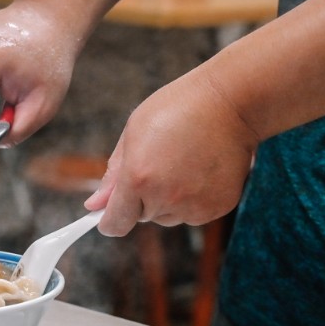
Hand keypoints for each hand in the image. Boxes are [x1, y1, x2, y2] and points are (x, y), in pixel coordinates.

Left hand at [86, 71, 258, 235]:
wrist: (230, 102)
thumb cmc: (177, 109)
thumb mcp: (133, 133)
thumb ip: (113, 175)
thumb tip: (94, 206)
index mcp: (138, 178)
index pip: (116, 223)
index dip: (110, 221)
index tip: (109, 216)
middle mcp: (165, 197)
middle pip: (143, 217)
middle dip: (143, 199)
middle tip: (160, 163)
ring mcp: (194, 205)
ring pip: (169, 216)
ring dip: (169, 200)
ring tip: (183, 164)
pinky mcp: (218, 207)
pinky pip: (194, 214)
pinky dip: (194, 199)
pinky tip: (201, 170)